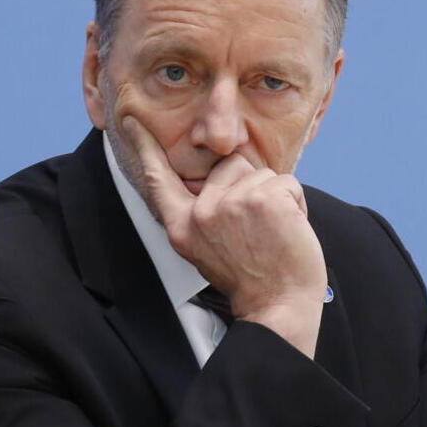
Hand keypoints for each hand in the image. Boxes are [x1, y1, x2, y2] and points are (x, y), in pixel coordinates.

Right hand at [117, 115, 328, 356]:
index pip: (158, 180)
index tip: (130, 120)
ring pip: (261, 173)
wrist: (277, 306)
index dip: (144, 147)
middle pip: (230, 165)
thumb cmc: (251, 278)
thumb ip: (205, 213)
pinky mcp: (262, 200)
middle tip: (258, 230)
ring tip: (273, 233)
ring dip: (276, 197)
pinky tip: (289, 230)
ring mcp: (230, 204)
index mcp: (183, 226)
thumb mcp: (209, 248)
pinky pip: (286, 182)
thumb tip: (220, 172)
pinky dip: (296, 203)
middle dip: (251, 187)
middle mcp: (201, 213)